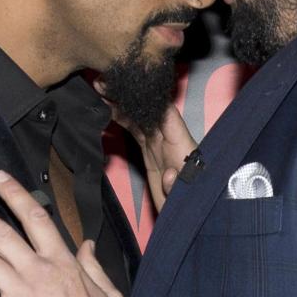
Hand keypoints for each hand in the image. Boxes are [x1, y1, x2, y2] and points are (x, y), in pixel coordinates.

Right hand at [97, 80, 196, 211]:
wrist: (193, 217)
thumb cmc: (195, 201)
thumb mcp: (189, 197)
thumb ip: (179, 188)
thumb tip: (169, 176)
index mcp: (182, 147)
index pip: (168, 115)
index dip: (151, 97)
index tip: (132, 82)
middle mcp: (170, 141)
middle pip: (148, 110)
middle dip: (130, 93)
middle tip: (107, 79)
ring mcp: (159, 146)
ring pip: (139, 117)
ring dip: (122, 102)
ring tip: (102, 88)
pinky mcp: (150, 153)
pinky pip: (135, 131)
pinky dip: (121, 118)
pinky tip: (107, 107)